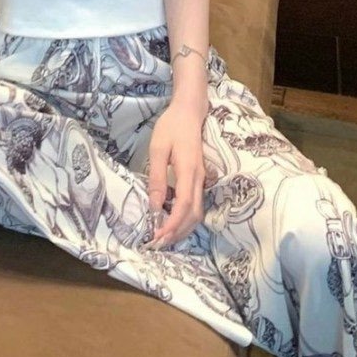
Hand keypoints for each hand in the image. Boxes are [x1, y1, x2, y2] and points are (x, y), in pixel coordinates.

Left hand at [145, 103, 205, 249]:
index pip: (183, 206)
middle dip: (177, 232)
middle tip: (159, 243)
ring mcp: (201, 180)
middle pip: (193, 215)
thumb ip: (157, 177)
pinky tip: (172, 220)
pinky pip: (196, 205)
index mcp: (188, 171)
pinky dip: (186, 218)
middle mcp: (199, 180)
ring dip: (183, 228)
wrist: (189, 112)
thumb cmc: (171, 127)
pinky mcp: (199, 179)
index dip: (172, 224)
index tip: (157, 235)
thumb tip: (155, 206)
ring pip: (197, 213)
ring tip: (164, 237)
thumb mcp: (158, 148)